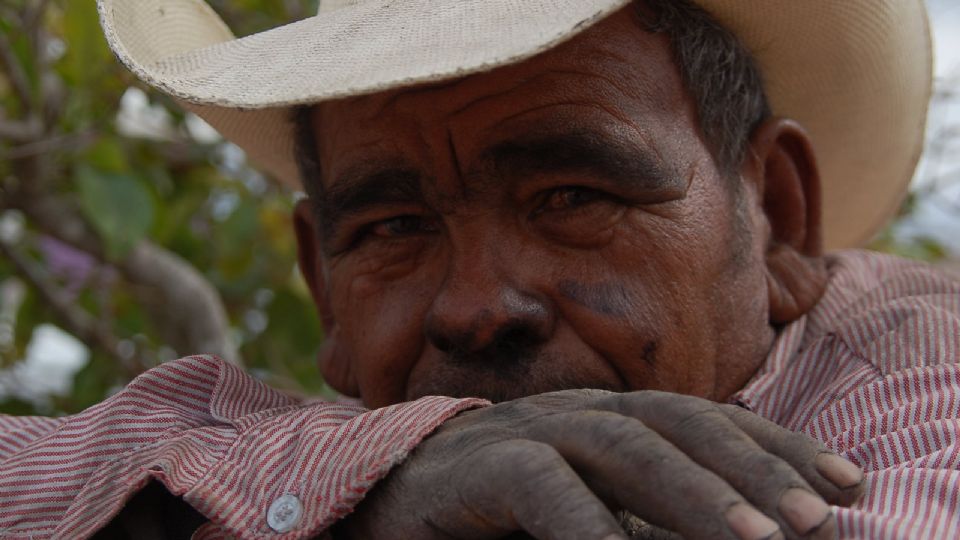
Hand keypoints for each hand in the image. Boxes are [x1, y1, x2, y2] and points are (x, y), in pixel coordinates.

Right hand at [335, 390, 863, 539]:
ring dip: (692, 495)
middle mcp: (567, 414)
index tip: (842, 484)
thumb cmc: (483, 517)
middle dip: (753, 468)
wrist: (373, 503)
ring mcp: (519, 433)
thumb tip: (717, 538)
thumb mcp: (574, 514)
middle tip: (819, 519)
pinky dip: (587, 526)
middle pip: (673, 425)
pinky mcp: (472, 467)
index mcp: (597, 419)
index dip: (772, 444)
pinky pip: (538, 488)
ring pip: (619, 446)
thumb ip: (632, 518)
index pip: (699, 418)